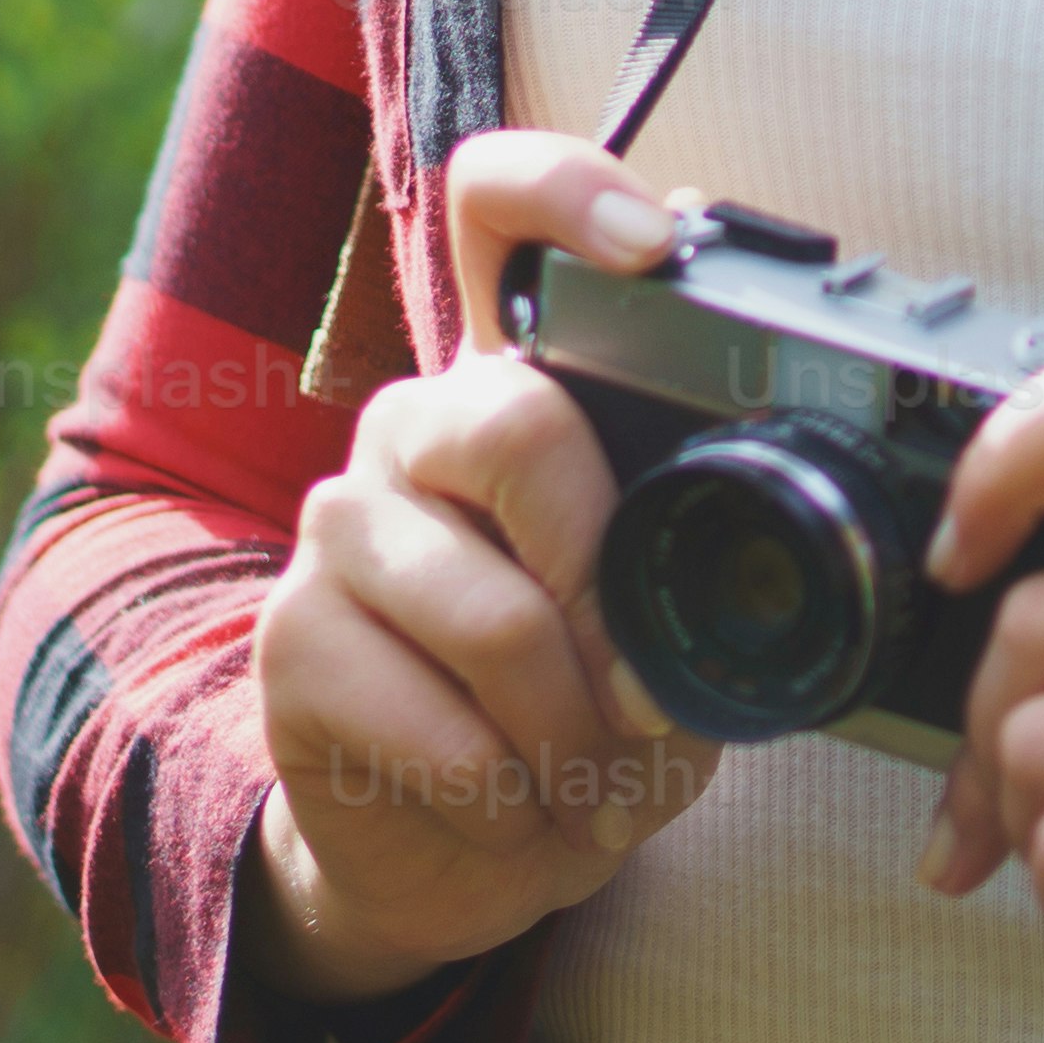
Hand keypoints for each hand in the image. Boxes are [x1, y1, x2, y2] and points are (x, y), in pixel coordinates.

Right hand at [239, 127, 732, 1009]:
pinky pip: (440, 729)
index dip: (564, 191)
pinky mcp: (293, 641)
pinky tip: (515, 813)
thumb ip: (704, 573)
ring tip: (596, 790)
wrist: (458, 851)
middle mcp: (413, 428)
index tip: (648, 242)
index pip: (496, 213)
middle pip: (514, 424)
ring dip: (577, 741)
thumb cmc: (580, 719)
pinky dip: (513, 802)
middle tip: (647, 701)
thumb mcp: (668, 636)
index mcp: (513, 392)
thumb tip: (750, 575)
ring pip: (496, 616)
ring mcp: (338, 526)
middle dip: (614, 590)